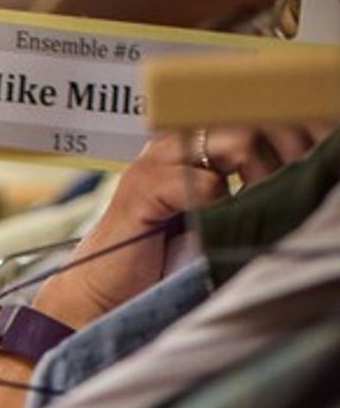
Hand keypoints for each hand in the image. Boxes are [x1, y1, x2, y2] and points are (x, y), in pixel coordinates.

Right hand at [32, 123, 323, 335]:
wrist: (95, 296)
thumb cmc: (148, 263)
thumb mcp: (204, 216)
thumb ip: (235, 187)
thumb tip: (290, 171)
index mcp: (186, 143)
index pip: (248, 111)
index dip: (289, 127)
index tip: (312, 155)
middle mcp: (171, 142)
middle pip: (251, 117)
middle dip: (284, 151)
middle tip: (291, 185)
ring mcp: (155, 164)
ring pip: (235, 140)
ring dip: (261, 175)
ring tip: (258, 205)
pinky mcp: (143, 192)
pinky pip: (205, 183)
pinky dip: (222, 206)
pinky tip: (219, 226)